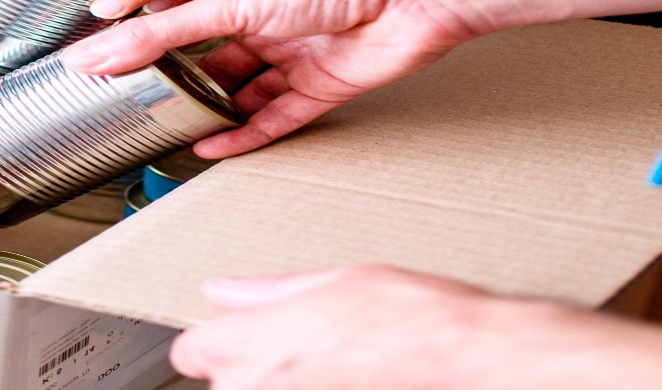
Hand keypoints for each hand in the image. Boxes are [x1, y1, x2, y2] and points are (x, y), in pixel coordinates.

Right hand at [60, 0, 488, 157]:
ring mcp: (295, 58)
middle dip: (177, 86)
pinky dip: (245, 136)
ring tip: (170, 134)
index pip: (181, 21)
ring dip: (210, 115)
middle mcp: (268, 24)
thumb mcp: (230, 5)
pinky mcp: (322, 89)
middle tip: (136, 107)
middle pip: (210, 63)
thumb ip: (162, 34)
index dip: (145, 43)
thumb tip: (100, 48)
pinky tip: (213, 149)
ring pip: (242, 95)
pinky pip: (275, 119)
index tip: (104, 64)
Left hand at [171, 265, 661, 389]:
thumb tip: (224, 289)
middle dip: (252, 372)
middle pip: (220, 384)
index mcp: (253, 341)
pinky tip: (350, 380)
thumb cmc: (416, 317)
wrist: (473, 361)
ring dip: (282, 386)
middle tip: (305, 359)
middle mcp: (257, 387)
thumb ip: (270, 292)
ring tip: (332, 372)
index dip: (215, 344)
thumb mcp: (339, 281)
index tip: (239, 341)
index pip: (189, 353)